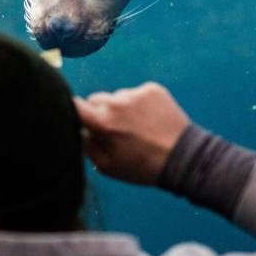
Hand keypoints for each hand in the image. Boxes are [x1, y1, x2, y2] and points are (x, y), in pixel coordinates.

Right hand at [74, 82, 189, 184]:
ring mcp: (136, 93)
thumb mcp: (106, 166)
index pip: (74, 104)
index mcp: (103, 122)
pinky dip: (138, 105)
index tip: (77, 117)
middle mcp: (117, 102)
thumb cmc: (141, 167)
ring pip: (117, 97)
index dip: (72, 110)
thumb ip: (85, 145)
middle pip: (95, 99)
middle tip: (113, 131)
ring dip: (120, 109)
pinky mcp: (152, 89)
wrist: (183, 158)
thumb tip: (77, 129)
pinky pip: (136, 93)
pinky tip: (149, 121)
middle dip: (98, 113)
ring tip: (137, 129)